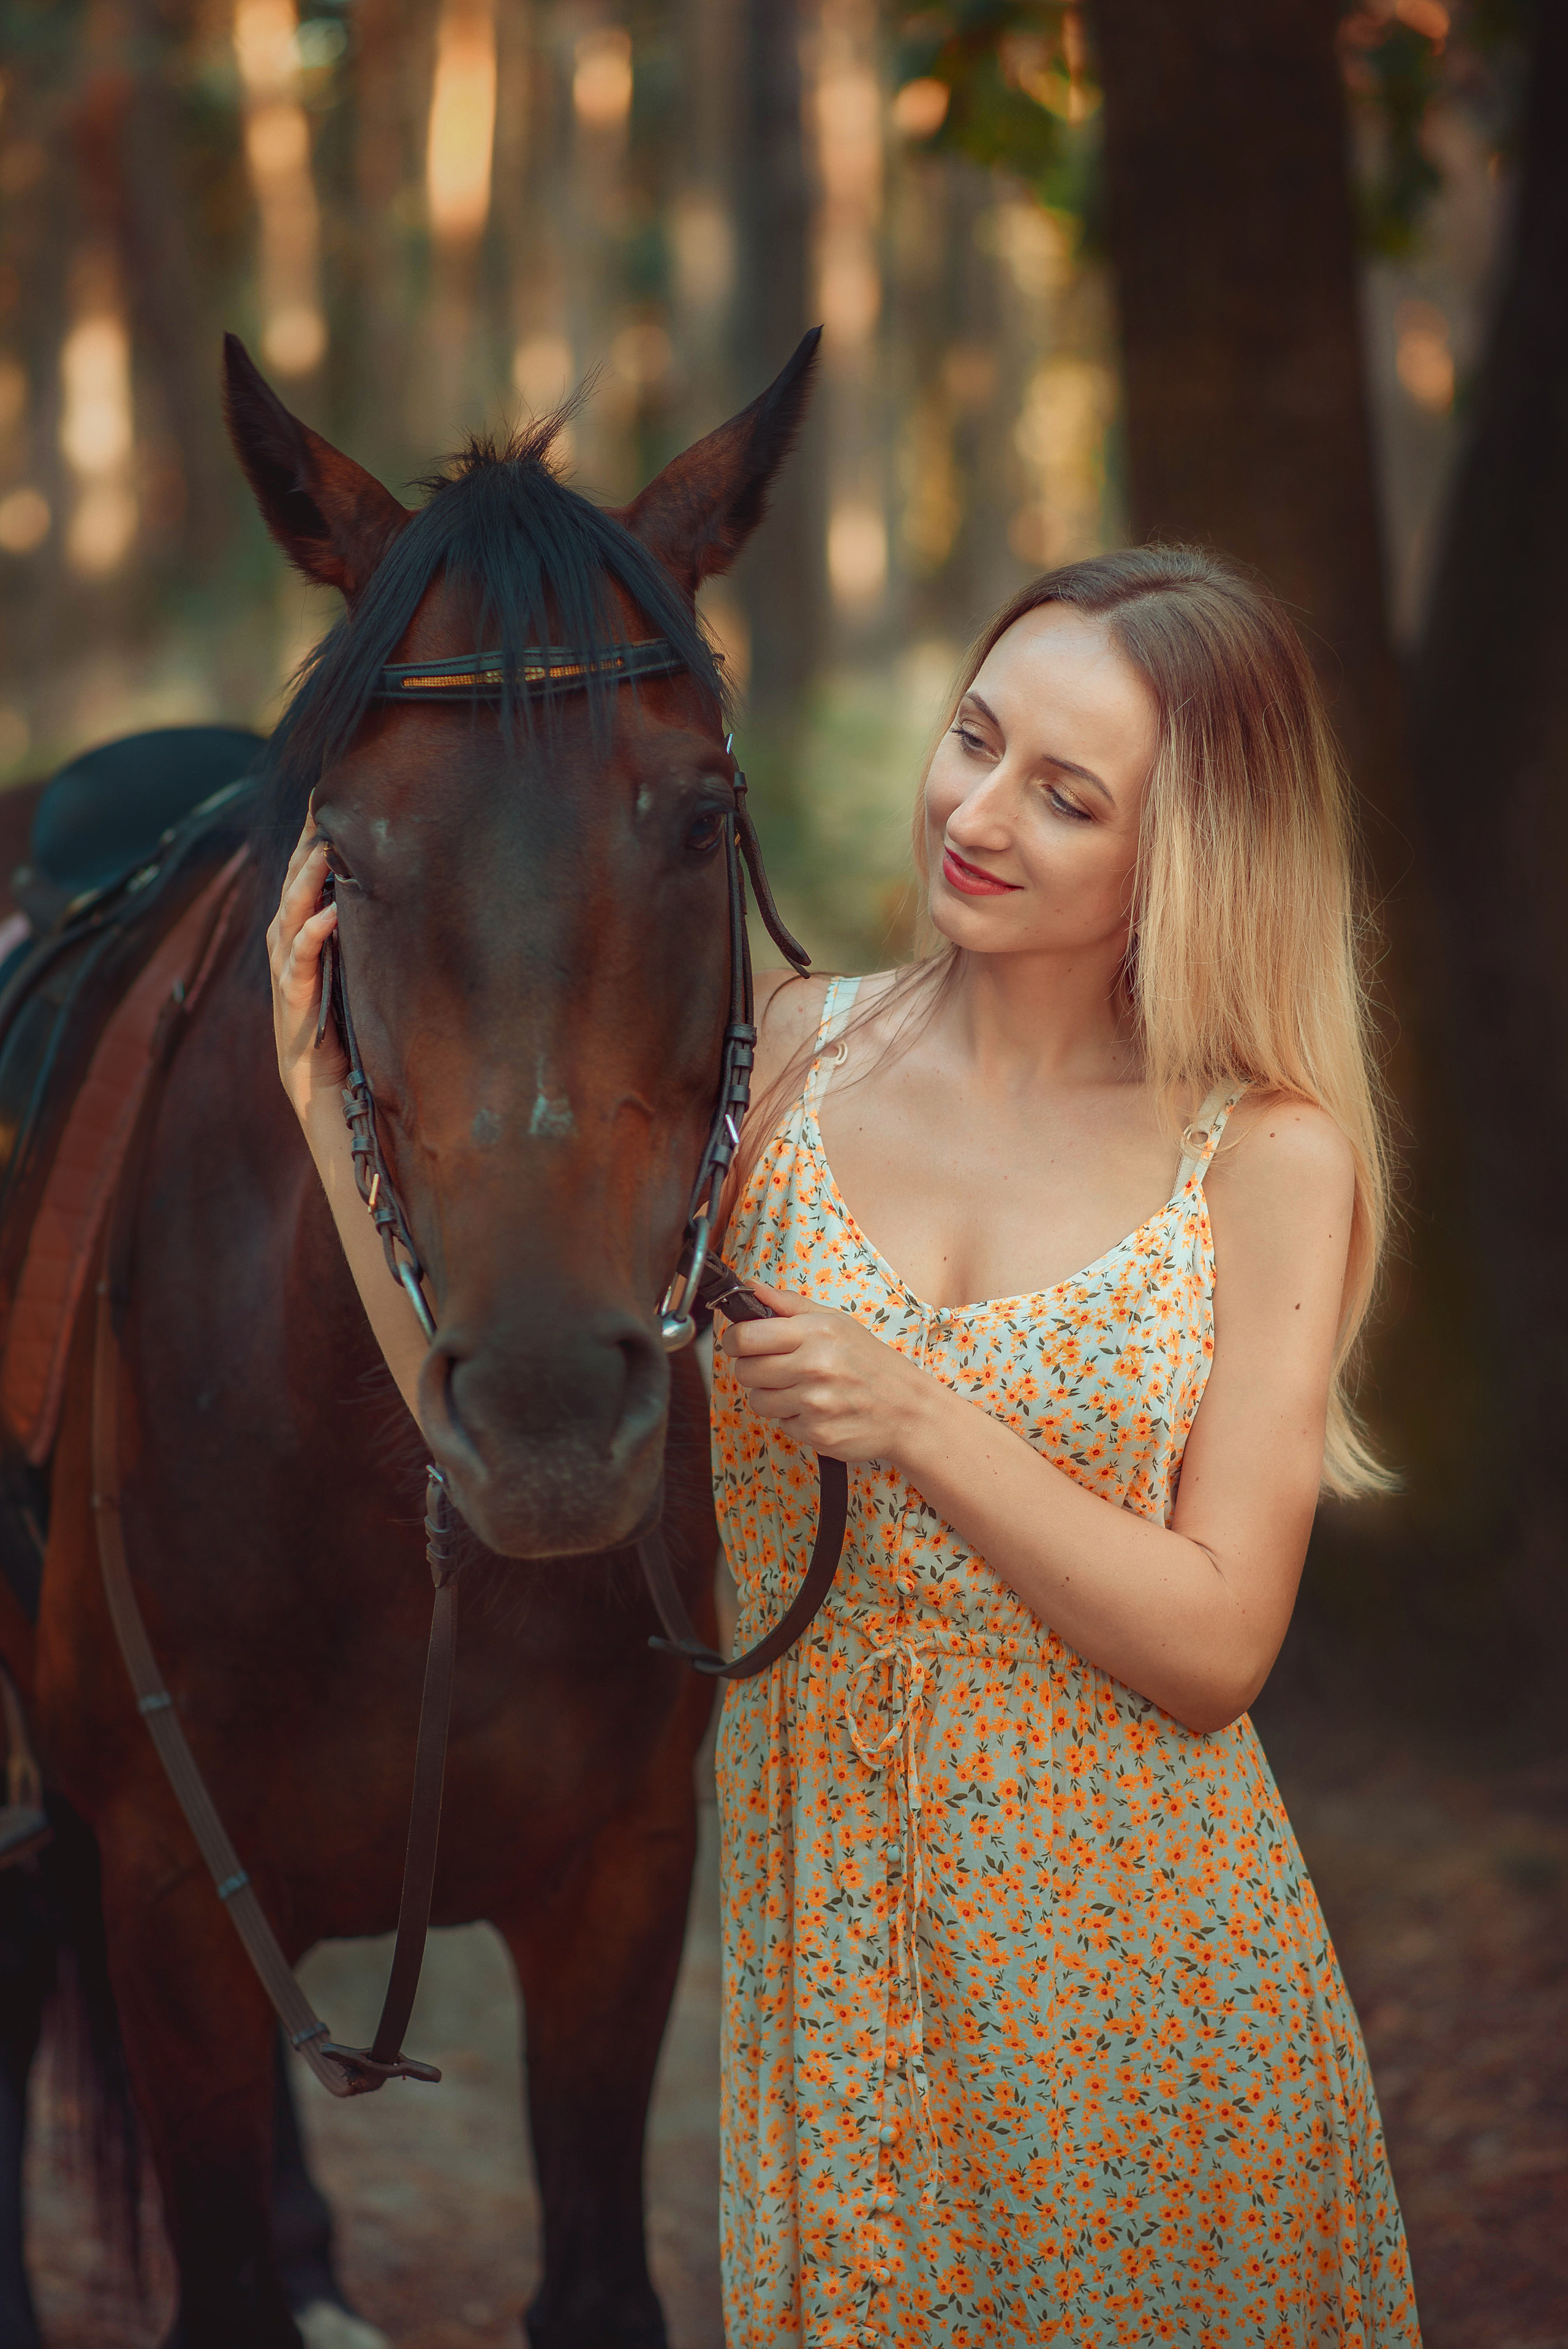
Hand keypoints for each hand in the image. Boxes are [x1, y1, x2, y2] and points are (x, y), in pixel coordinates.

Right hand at [267, 818, 343, 1119]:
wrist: (326, 1090)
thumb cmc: (345, 1026)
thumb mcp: (355, 969)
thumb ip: (360, 934)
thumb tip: (391, 895)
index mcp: (302, 937)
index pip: (304, 878)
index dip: (311, 840)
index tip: (327, 800)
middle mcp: (288, 949)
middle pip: (292, 886)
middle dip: (305, 847)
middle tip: (322, 808)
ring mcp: (287, 974)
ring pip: (290, 916)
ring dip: (305, 882)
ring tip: (323, 849)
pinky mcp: (294, 1002)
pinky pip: (299, 962)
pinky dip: (312, 936)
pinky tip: (328, 914)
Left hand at [719, 1280, 931, 1463]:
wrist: (909, 1410)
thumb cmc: (871, 1363)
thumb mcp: (836, 1322)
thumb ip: (789, 1305)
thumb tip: (749, 1286)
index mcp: (816, 1332)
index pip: (746, 1336)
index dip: (735, 1340)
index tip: (741, 1344)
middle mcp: (815, 1366)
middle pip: (745, 1371)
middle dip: (754, 1370)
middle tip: (778, 1368)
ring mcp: (815, 1403)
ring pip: (758, 1401)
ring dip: (773, 1397)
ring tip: (802, 1390)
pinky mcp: (816, 1433)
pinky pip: (782, 1425)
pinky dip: (795, 1419)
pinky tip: (818, 1410)